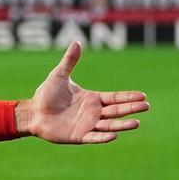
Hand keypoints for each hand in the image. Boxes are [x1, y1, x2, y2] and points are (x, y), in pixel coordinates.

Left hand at [16, 42, 149, 143]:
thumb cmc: (45, 95)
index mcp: (92, 99)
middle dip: (131, 109)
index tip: (143, 96)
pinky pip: (93, 137)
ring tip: (136, 123)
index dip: (128, 97)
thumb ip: (70, 61)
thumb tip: (76, 42)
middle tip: (146, 106)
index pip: (114, 98)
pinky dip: (103, 137)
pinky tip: (114, 135)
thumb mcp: (59, 75)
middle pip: (116, 111)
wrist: (32, 112)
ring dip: (122, 124)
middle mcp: (92, 113)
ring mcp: (86, 125)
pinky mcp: (78, 136)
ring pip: (109, 125)